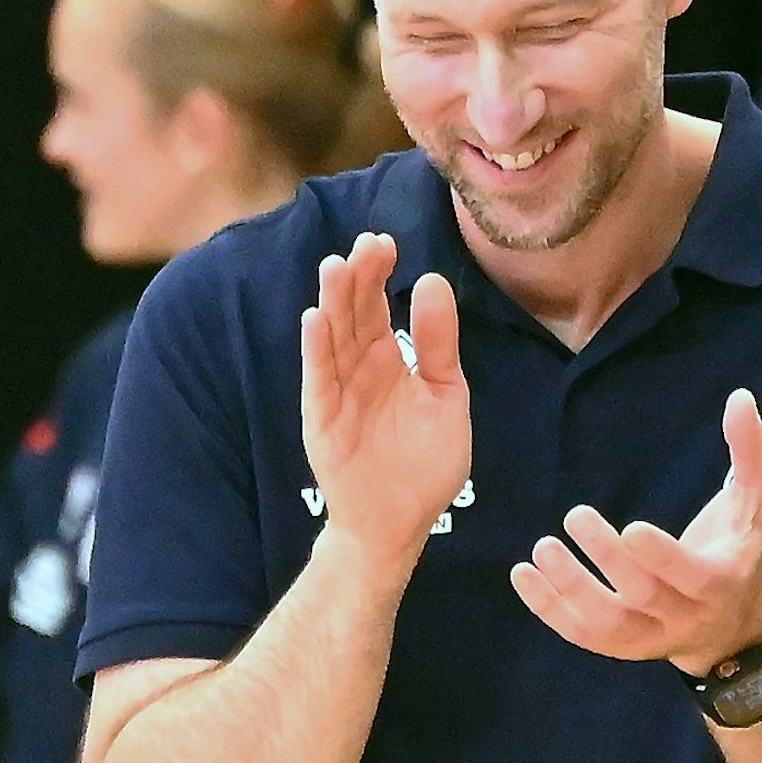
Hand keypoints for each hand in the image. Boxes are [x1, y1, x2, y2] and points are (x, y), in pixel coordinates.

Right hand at [300, 232, 470, 568]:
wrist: (402, 522)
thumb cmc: (425, 461)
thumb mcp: (446, 394)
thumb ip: (439, 343)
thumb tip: (432, 280)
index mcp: (389, 359)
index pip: (378, 305)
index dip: (379, 273)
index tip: (386, 241)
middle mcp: (359, 369)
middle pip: (354, 314)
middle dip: (359, 278)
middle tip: (368, 243)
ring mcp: (338, 393)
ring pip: (332, 339)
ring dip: (332, 303)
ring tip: (337, 266)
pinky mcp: (323, 422)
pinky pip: (318, 381)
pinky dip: (316, 351)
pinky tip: (315, 319)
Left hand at [512, 388, 761, 674]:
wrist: (733, 626)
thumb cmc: (741, 547)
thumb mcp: (760, 503)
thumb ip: (752, 453)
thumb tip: (739, 397)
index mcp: (721, 581)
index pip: (690, 576)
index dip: (661, 557)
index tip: (631, 527)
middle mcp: (685, 616)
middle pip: (643, 597)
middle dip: (607, 560)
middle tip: (575, 516)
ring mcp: (650, 638)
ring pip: (607, 625)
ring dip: (570, 590)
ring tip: (542, 549)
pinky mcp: (621, 647)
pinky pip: (582, 635)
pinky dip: (549, 609)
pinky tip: (524, 574)